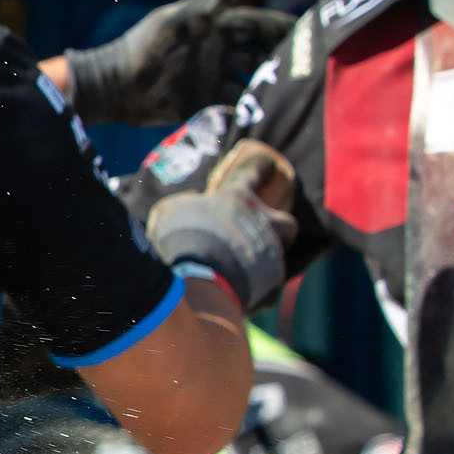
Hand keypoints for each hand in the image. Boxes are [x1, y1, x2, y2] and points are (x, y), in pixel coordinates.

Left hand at [64, 0, 294, 126]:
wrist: (116, 84)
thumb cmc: (146, 46)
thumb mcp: (180, 20)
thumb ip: (210, 1)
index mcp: (214, 28)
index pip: (258, 26)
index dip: (282, 28)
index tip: (311, 33)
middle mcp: (216, 53)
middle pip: (259, 55)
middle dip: (281, 61)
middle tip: (311, 71)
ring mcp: (210, 79)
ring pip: (249, 83)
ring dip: (267, 89)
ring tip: (293, 98)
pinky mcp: (200, 104)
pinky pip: (230, 108)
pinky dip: (247, 111)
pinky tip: (267, 119)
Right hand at [146, 139, 297, 309]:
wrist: (201, 276)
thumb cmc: (183, 235)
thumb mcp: (169, 210)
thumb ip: (184, 204)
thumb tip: (192, 204)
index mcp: (239, 197)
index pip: (254, 171)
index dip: (258, 165)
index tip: (264, 160)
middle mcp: (263, 222)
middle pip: (284, 220)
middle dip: (276, 226)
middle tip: (259, 234)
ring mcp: (270, 252)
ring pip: (277, 253)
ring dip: (263, 258)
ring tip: (243, 270)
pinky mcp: (272, 282)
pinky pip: (267, 284)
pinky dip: (254, 288)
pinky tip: (234, 293)